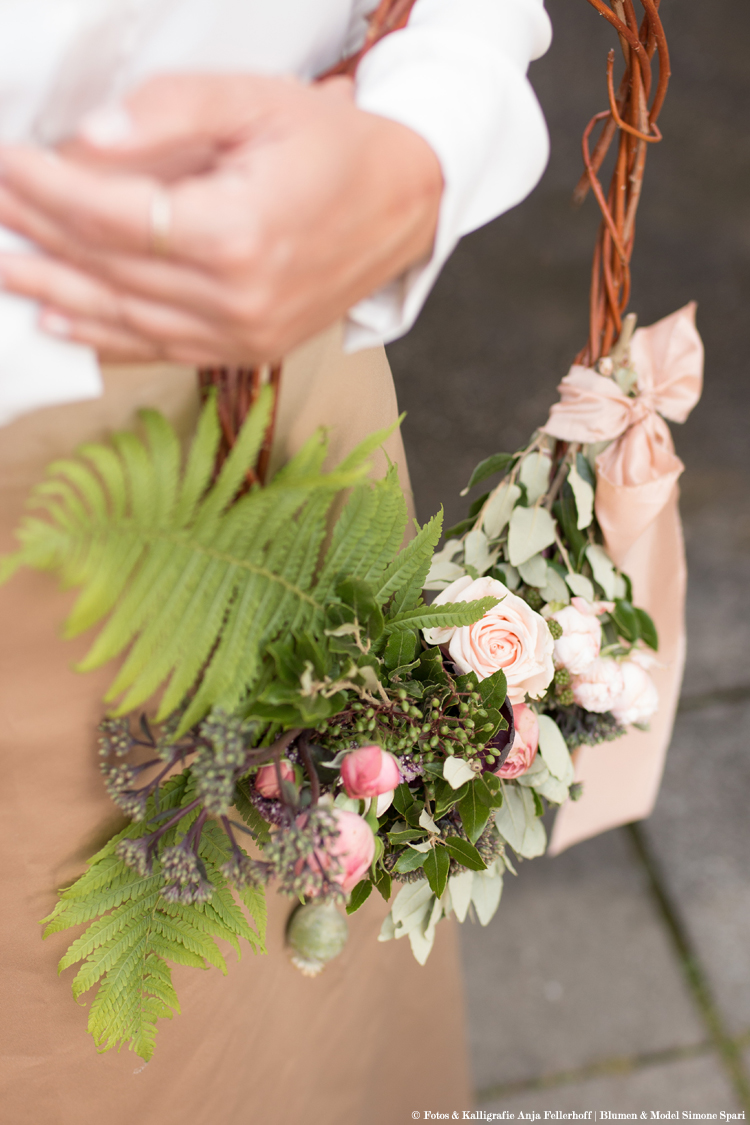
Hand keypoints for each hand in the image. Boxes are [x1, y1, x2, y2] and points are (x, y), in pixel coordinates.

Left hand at [0, 74, 442, 363]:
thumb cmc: (332, 147)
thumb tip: (86, 140)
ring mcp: (245, 334)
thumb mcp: (257, 100)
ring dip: (53, 294)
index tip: (3, 163)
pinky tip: (58, 322)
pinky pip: (160, 349)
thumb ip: (171, 111)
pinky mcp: (250, 349)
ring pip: (125, 319)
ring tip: (2, 268)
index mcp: (240, 232)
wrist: (402, 205)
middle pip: (109, 269)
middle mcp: (240, 298)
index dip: (45, 190)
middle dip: (36, 236)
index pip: (112, 215)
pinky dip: (103, 337)